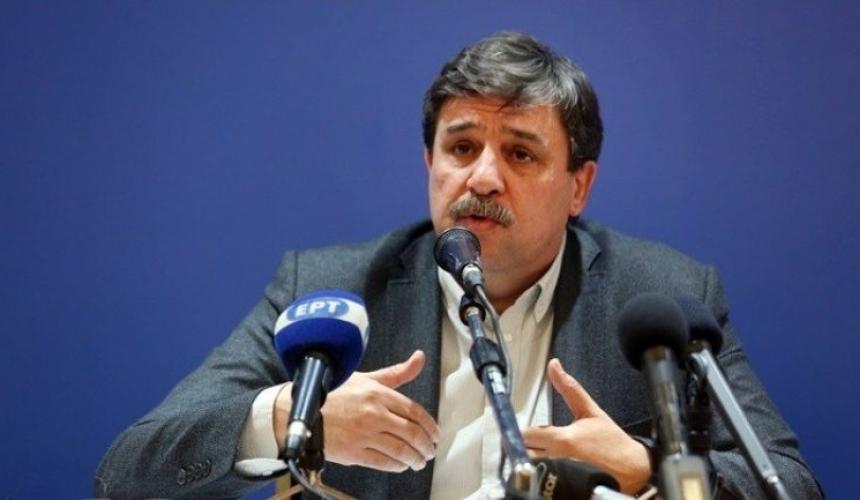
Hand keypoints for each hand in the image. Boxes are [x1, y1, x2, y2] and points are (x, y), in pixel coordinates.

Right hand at [274, 350, 438, 472]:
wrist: (300, 412)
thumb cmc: (334, 393)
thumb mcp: (366, 378)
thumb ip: (397, 373)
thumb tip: (419, 358)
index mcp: (379, 393)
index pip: (415, 411)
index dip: (430, 426)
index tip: (435, 434)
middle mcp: (374, 414)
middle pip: (412, 433)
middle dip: (426, 445)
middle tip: (430, 451)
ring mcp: (364, 434)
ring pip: (401, 450)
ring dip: (415, 458)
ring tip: (419, 461)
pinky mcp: (354, 452)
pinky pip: (383, 462)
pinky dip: (397, 466)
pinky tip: (402, 465)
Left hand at [522, 358, 650, 493]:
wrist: (632, 469)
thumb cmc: (612, 442)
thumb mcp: (590, 411)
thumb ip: (569, 388)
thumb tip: (554, 365)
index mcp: (565, 440)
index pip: (526, 435)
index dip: (521, 429)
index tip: (523, 426)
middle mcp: (559, 461)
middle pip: (522, 452)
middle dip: (523, 443)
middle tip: (532, 438)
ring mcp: (560, 477)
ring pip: (530, 465)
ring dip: (530, 456)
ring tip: (539, 450)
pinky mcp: (562, 487)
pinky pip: (542, 477)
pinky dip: (540, 470)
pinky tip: (547, 463)